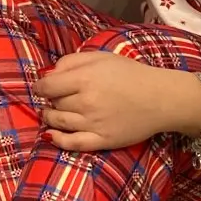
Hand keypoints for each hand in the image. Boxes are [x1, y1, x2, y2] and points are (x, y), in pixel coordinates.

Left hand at [35, 51, 192, 151]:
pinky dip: (58, 140)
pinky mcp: (102, 140)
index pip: (47, 86)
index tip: (42, 87)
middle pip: (54, 104)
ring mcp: (93, 123)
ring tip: (50, 114)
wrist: (161, 98)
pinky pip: (73, 143)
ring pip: (59, 123)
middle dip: (49, 101)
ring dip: (49, 118)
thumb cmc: (130, 74)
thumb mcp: (100, 57)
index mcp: (84, 79)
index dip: (40, 87)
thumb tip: (48, 74)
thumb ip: (71, 61)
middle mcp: (86, 102)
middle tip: (52, 100)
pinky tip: (51, 135)